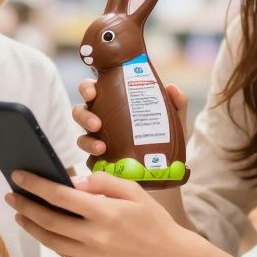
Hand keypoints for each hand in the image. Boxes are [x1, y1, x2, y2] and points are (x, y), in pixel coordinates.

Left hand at [5, 170, 201, 256]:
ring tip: (19, 214)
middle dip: (25, 206)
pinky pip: (64, 253)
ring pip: (51, 240)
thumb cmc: (153, 220)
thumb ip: (102, 182)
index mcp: (105, 212)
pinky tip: (42, 230)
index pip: (60, 196)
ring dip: (31, 226)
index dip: (36, 185)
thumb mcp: (133, 190)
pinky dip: (49, 240)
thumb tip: (72, 183)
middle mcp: (95, 236)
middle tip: (11, 195)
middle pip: (49, 220)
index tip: (19, 176)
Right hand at [74, 79, 188, 157]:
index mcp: (113, 102)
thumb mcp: (173, 120)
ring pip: (81, 136)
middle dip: (83, 116)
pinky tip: (102, 160)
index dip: (86, 88)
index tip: (92, 92)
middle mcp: (101, 119)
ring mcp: (98, 141)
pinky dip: (92, 159)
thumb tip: (171, 88)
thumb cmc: (165, 137)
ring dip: (87, 140)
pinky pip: (88, 159)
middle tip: (96, 123)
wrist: (166, 169)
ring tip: (101, 147)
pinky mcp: (99, 161)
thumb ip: (177, 103)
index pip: (93, 89)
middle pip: (80, 111)